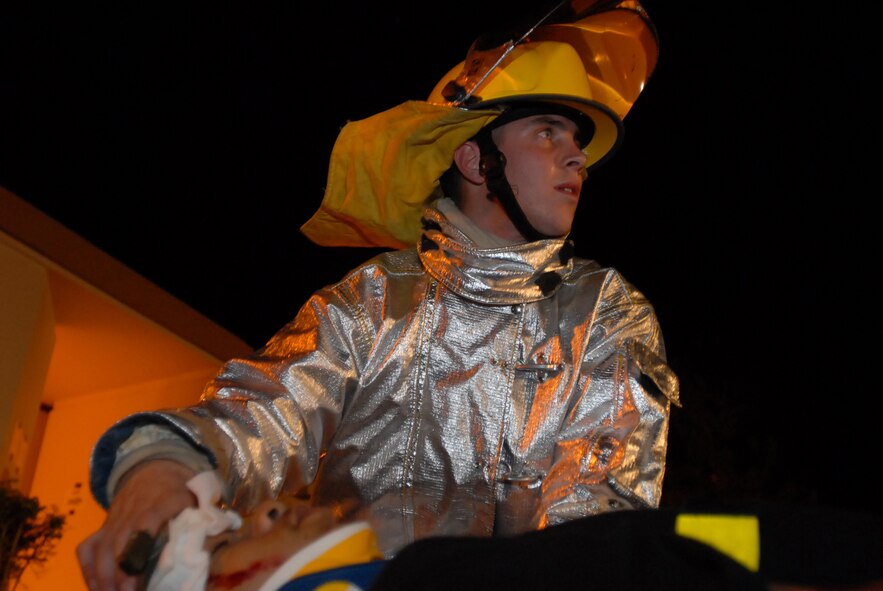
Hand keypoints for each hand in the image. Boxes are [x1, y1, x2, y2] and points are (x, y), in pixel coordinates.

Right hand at [76, 459, 197, 590]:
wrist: (154, 468)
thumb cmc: (180, 491)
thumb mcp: (197, 500)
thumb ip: (204, 520)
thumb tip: (215, 543)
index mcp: (163, 502)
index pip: (146, 520)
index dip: (140, 543)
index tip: (138, 569)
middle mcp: (133, 512)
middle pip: (120, 542)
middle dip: (121, 573)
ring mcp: (114, 520)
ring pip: (101, 550)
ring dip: (104, 578)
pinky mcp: (103, 528)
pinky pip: (87, 549)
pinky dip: (88, 571)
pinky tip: (98, 588)